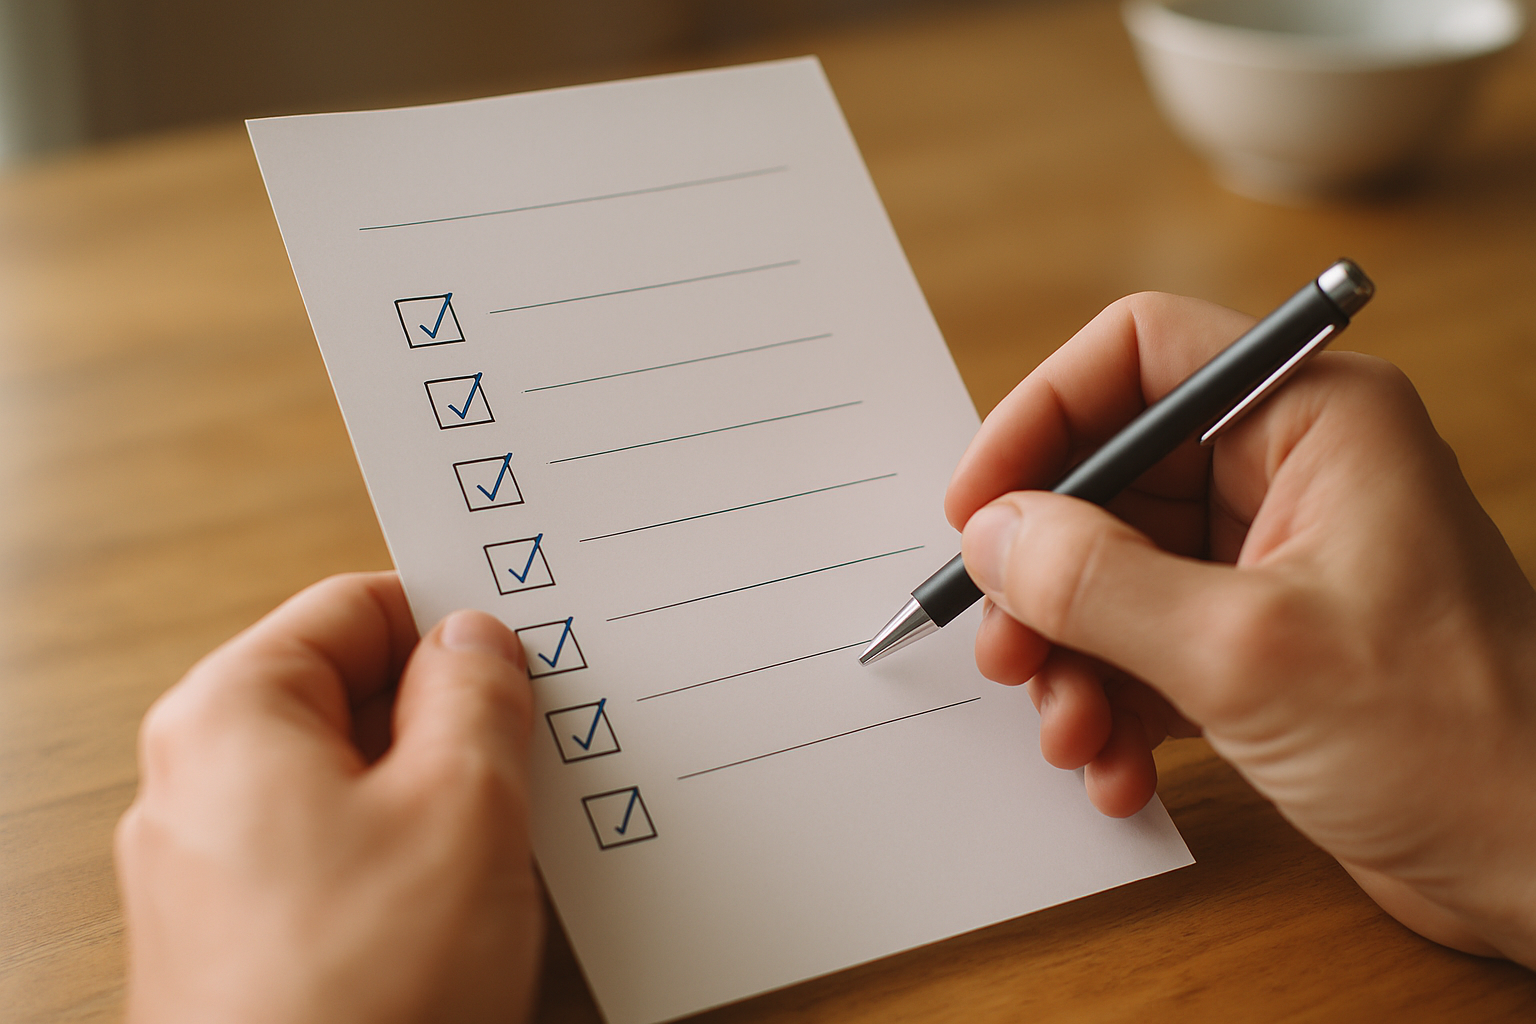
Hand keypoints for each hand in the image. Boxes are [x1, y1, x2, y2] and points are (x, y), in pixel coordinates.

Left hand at [115, 573, 542, 1023]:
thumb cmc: (360, 995)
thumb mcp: (462, 805)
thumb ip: (476, 693)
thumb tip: (477, 640)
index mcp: (230, 716)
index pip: (354, 607)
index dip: (449, 617)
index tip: (524, 644)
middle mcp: (202, 783)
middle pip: (351, 696)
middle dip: (453, 715)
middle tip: (538, 745)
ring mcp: (220, 869)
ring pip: (357, 783)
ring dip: (444, 794)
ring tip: (515, 832)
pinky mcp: (250, 939)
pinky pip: (344, 858)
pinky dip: (413, 860)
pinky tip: (474, 901)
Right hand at [947, 292, 1535, 964]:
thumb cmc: (1457, 742)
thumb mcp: (1244, 654)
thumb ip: (1098, 583)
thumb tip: (994, 535)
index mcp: (1312, 421)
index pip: (1138, 357)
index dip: (1042, 420)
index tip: (977, 507)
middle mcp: (1288, 474)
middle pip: (1110, 477)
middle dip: (1046, 573)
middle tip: (1007, 649)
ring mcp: (1271, 561)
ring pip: (1113, 571)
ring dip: (1070, 655)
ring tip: (1070, 733)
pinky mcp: (1259, 641)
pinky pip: (1143, 643)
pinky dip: (1112, 702)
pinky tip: (1117, 767)